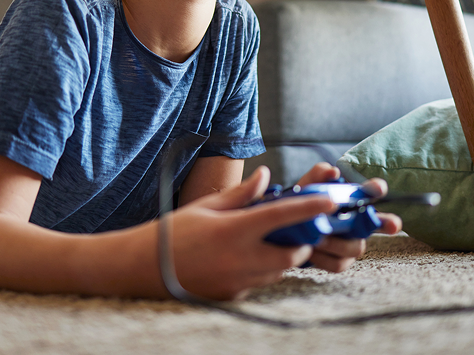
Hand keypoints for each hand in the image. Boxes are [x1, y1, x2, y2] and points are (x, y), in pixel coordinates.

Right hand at [165, 166, 337, 300]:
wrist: (143, 269)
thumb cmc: (173, 232)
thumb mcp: (207, 207)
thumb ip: (242, 194)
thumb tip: (266, 176)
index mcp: (233, 230)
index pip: (282, 216)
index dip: (310, 208)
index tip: (330, 201)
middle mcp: (239, 259)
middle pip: (291, 254)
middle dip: (300, 243)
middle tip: (293, 231)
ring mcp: (237, 282)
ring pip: (278, 271)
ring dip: (280, 257)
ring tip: (261, 244)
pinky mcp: (233, 297)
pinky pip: (259, 283)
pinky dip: (260, 271)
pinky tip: (240, 260)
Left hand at [294, 163, 402, 272]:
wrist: (284, 230)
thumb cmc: (301, 205)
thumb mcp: (306, 188)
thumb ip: (317, 176)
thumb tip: (332, 171)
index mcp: (351, 201)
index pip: (370, 192)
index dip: (376, 189)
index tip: (378, 187)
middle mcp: (356, 223)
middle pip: (376, 224)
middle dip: (386, 223)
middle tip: (394, 225)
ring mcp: (350, 243)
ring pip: (355, 247)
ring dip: (336, 243)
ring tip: (317, 238)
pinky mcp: (340, 261)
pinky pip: (339, 264)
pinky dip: (323, 258)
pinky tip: (310, 251)